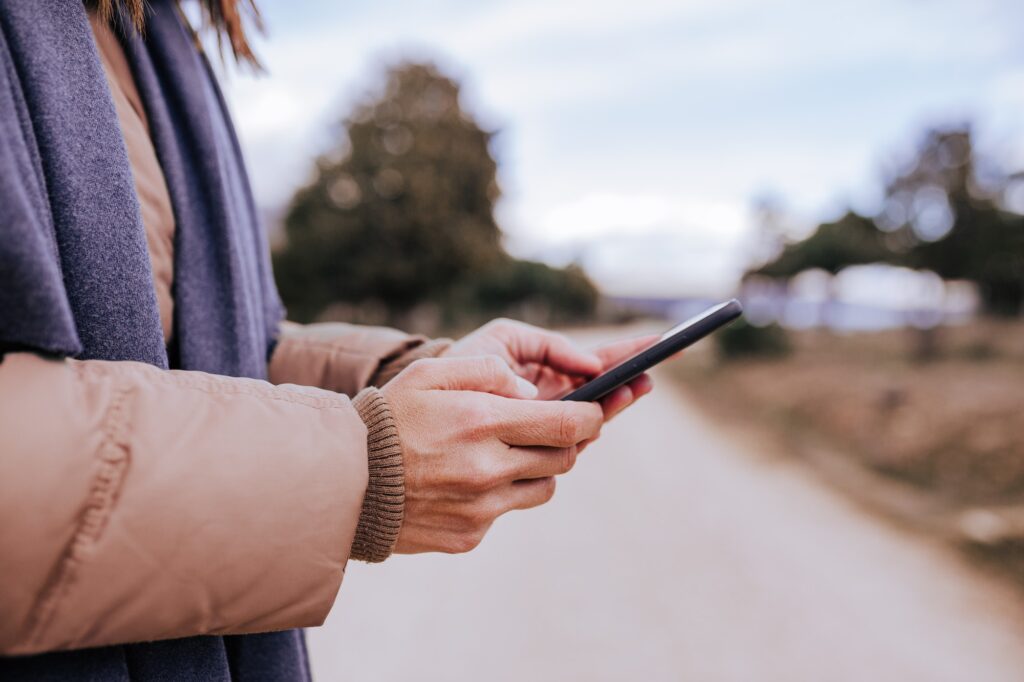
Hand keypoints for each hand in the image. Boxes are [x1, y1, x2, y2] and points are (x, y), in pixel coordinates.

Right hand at [382, 355, 603, 553]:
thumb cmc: (386, 420)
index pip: (568, 424)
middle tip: (552, 426)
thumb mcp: (429, 373)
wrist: (339, 484)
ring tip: (506, 451)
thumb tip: (531, 391)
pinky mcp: (469, 535)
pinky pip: (507, 512)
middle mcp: (488, 469)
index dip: (594, 415)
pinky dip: (502, 494)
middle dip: (568, 440)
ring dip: (539, 468)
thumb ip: (487, 371)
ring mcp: (480, 508)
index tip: (596, 407)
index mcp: (482, 422)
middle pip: (564, 458)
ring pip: (543, 488)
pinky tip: (468, 480)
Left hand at [445, 319, 657, 421]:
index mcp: (552, 368)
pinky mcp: (533, 447)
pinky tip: (600, 414)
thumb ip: (549, 345)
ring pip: (591, 418)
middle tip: (649, 376)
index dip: (631, 353)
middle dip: (628, 381)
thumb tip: (590, 365)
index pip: (600, 360)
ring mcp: (546, 424)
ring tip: (631, 389)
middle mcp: (556, 398)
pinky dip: (585, 429)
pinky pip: (567, 441)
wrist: (424, 401)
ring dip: (613, 404)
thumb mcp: (506, 339)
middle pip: (604, 390)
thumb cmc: (466, 363)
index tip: (662, 344)